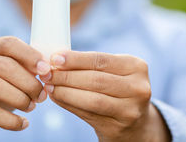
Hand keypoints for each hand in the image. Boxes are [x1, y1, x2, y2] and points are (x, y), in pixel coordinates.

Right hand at [0, 36, 50, 140]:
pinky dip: (11, 120)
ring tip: (32, 106)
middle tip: (42, 95)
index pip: (10, 44)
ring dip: (21, 99)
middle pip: (6, 66)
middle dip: (29, 82)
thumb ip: (22, 66)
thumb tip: (48, 71)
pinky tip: (23, 123)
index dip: (31, 56)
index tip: (46, 70)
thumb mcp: (3, 70)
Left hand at [40, 51, 170, 141]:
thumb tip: (55, 60)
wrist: (135, 124)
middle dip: (66, 76)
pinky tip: (57, 97)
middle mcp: (138, 88)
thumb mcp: (113, 73)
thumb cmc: (116, 90)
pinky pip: (88, 113)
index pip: (101, 60)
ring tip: (49, 86)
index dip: (75, 59)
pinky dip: (69, 104)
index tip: (54, 58)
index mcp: (136, 66)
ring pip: (92, 99)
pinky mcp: (119, 127)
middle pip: (95, 79)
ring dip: (65, 91)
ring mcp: (131, 109)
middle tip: (46, 73)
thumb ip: (90, 65)